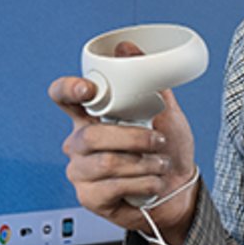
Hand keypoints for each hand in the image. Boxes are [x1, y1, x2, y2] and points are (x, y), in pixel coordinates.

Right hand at [48, 43, 199, 244]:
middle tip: (158, 141)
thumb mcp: (165, 111)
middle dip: (133, 138)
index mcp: (91, 117)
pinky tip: (152, 182)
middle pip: (91, 135)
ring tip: (159, 164)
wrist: (180, 190)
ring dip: (143, 163)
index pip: (63, 97)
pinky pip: (112, 187)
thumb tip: (126, 47)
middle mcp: (80, 143)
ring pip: (106, 162)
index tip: (89, 89)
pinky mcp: (89, 197)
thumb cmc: (168, 150)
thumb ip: (148, 80)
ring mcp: (81, 171)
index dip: (69, 89)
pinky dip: (142, 183)